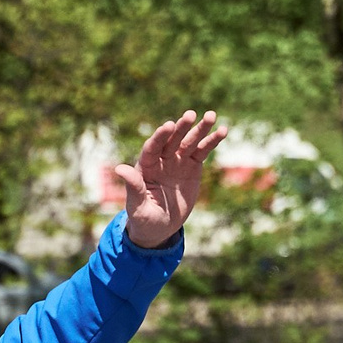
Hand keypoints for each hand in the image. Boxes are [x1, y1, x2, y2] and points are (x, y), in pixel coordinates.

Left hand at [114, 110, 228, 248]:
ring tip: (211, 115)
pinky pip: (203, 151)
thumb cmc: (143, 218)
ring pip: (189, 142)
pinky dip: (212, 141)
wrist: (160, 227)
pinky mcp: (192, 166)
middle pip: (172, 140)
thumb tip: (119, 168)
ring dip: (200, 129)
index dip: (160, 136)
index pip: (152, 147)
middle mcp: (162, 160)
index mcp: (145, 167)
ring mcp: (178, 161)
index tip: (169, 126)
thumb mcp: (137, 206)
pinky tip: (223, 130)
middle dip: (181, 128)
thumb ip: (133, 186)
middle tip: (190, 115)